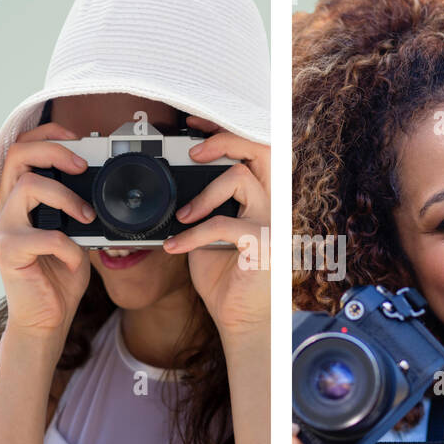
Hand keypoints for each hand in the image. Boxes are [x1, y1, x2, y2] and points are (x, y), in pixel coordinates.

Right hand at [0, 124, 94, 348]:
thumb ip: (80, 209)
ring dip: (67, 197)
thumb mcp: (77, 234)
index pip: (22, 149)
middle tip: (82, 166)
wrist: (48, 318)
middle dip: (54, 150)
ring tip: (87, 217)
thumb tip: (104, 186)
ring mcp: (5, 229)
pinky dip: (69, 247)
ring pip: (29, 186)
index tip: (79, 139)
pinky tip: (74, 261)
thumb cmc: (60, 275)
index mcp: (22, 199)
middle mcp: (8, 208)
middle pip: (17, 154)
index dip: (48, 135)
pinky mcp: (9, 252)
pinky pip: (45, 235)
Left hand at [162, 116, 269, 339]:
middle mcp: (273, 204)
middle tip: (193, 153)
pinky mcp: (263, 244)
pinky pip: (224, 224)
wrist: (240, 318)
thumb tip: (170, 184)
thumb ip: (201, 206)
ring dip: (202, 195)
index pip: (255, 149)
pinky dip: (193, 234)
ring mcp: (272, 222)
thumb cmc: (226, 276)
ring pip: (239, 178)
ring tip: (182, 218)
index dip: (226, 130)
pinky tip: (176, 245)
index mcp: (262, 198)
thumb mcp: (206, 232)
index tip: (193, 124)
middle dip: (224, 139)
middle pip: (261, 148)